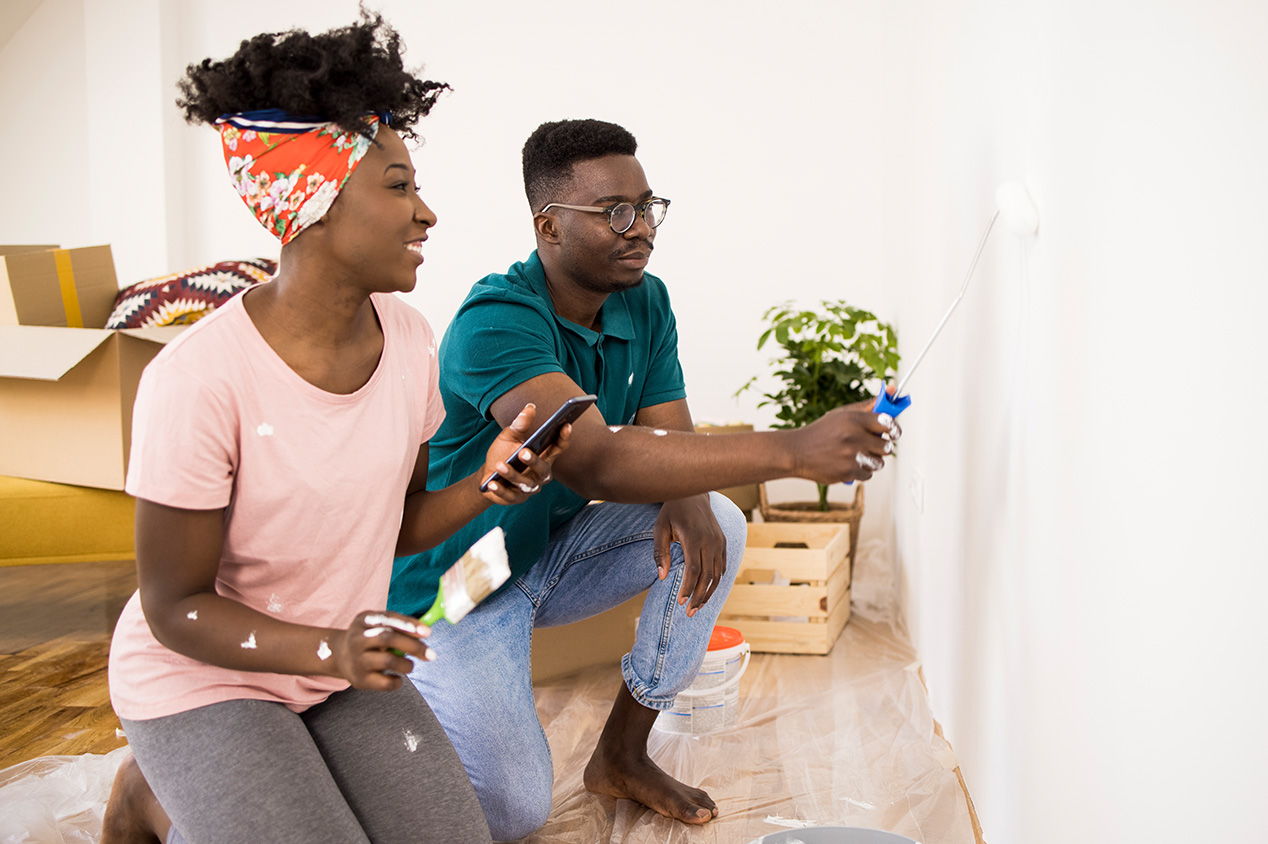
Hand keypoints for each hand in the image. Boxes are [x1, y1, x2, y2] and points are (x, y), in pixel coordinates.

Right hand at [330, 611, 433, 689]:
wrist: (340, 656)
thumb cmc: (370, 638)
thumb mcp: (378, 624)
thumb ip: (399, 625)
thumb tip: (425, 631)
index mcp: (365, 620)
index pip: (389, 619)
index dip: (409, 625)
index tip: (428, 633)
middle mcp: (357, 639)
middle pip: (388, 639)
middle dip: (413, 647)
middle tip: (431, 655)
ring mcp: (357, 660)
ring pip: (387, 661)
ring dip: (406, 664)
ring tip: (410, 666)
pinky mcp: (359, 680)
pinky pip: (384, 683)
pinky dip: (397, 682)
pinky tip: (399, 678)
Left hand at [479, 404, 571, 503]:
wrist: (488, 475)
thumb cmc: (503, 453)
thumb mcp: (509, 436)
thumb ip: (520, 424)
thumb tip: (530, 407)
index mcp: (544, 456)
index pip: (559, 447)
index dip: (564, 437)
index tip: (566, 425)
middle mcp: (541, 473)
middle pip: (543, 469)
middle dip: (533, 461)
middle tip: (523, 451)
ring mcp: (530, 488)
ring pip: (525, 483)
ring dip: (512, 475)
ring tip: (500, 465)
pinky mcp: (516, 498)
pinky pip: (510, 495)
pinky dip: (500, 489)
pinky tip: (491, 483)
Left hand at [654, 495, 726, 616]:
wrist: (693, 493)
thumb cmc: (672, 511)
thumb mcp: (660, 528)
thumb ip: (659, 553)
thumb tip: (662, 577)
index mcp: (694, 538)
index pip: (694, 570)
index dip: (688, 588)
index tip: (681, 603)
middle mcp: (711, 541)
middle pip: (708, 576)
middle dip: (699, 597)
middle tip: (690, 613)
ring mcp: (719, 542)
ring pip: (718, 574)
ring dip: (708, 592)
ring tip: (698, 607)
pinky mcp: (723, 542)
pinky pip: (722, 567)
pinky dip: (716, 581)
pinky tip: (706, 591)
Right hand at [793, 400, 901, 483]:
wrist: (796, 452)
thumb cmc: (822, 432)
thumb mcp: (842, 414)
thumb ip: (869, 405)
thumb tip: (891, 391)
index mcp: (853, 420)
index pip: (887, 422)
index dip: (893, 428)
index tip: (892, 431)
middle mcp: (852, 437)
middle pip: (887, 446)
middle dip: (882, 447)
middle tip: (873, 445)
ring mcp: (850, 457)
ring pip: (879, 463)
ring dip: (872, 460)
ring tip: (857, 455)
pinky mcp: (847, 473)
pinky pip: (868, 475)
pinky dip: (861, 471)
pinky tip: (848, 464)